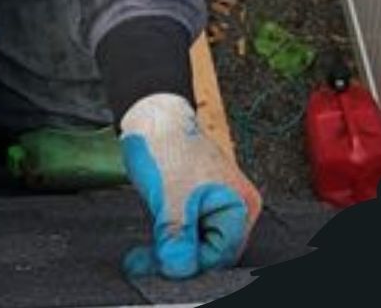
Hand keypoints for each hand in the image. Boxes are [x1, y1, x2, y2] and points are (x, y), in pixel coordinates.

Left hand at [119, 93, 261, 278]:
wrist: (150, 112)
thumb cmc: (167, 144)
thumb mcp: (170, 196)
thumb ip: (177, 235)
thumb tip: (178, 268)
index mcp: (240, 206)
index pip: (222, 253)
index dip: (192, 263)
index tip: (162, 268)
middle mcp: (233, 208)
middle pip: (209, 250)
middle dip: (178, 259)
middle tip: (144, 265)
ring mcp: (213, 205)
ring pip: (194, 242)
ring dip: (168, 251)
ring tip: (139, 259)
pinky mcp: (193, 202)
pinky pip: (184, 230)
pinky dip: (167, 239)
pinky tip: (146, 247)